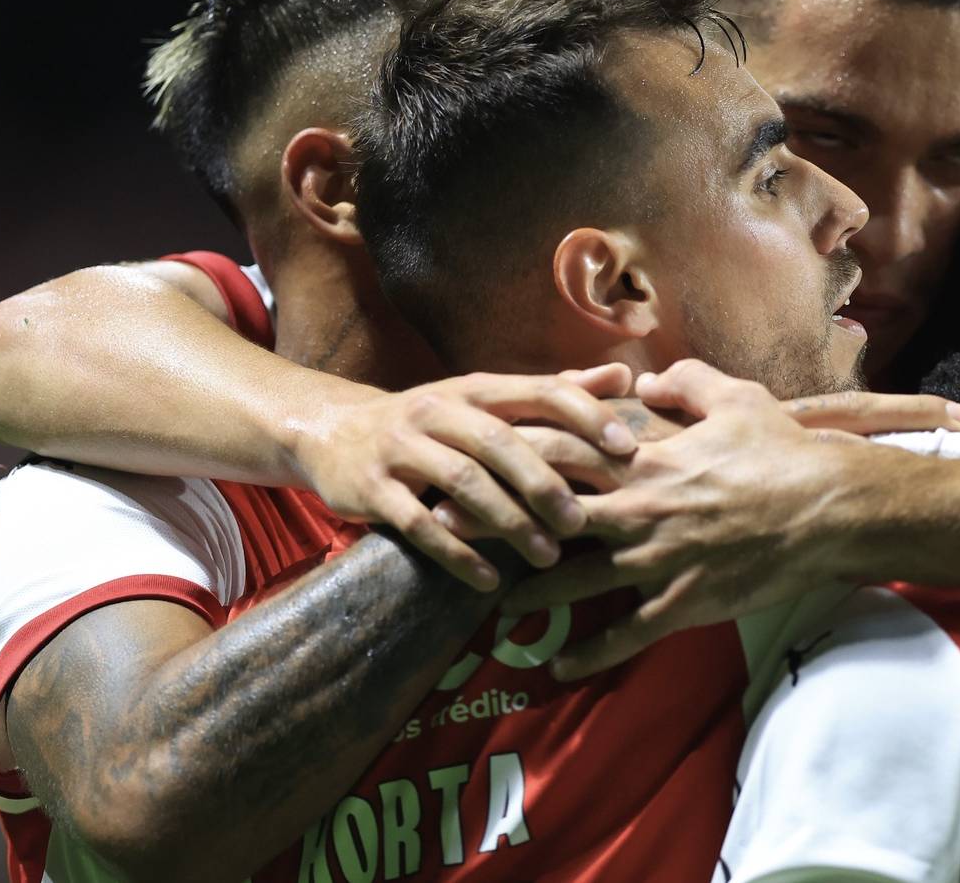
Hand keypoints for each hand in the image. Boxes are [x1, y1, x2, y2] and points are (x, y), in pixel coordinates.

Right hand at [290, 364, 637, 588]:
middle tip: (584, 523)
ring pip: (463, 483)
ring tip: (548, 556)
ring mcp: (401, 448)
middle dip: (545, 483)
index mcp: (476, 388)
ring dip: (509, 522)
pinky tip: (489, 579)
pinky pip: (420, 524)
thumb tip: (621, 380)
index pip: (540, 391)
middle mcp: (438, 410)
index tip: (627, 450)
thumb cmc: (432, 422)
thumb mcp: (485, 400)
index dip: (586, 417)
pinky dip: (457, 553)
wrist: (332, 432)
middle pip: (501, 442)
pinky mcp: (371, 489)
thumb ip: (552, 394)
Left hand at [501, 360, 888, 679]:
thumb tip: (646, 381)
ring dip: (528, 593)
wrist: (829, 510)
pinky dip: (590, 654)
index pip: (561, 450)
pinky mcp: (683, 602)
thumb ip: (684, 383)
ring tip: (488, 607)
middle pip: (546, 516)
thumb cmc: (784, 451)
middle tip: (439, 527)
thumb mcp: (736, 398)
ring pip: (575, 580)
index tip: (468, 451)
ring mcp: (657, 561)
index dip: (509, 450)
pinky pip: (626, 634)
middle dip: (490, 521)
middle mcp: (639, 511)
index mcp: (645, 460)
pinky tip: (558, 667)